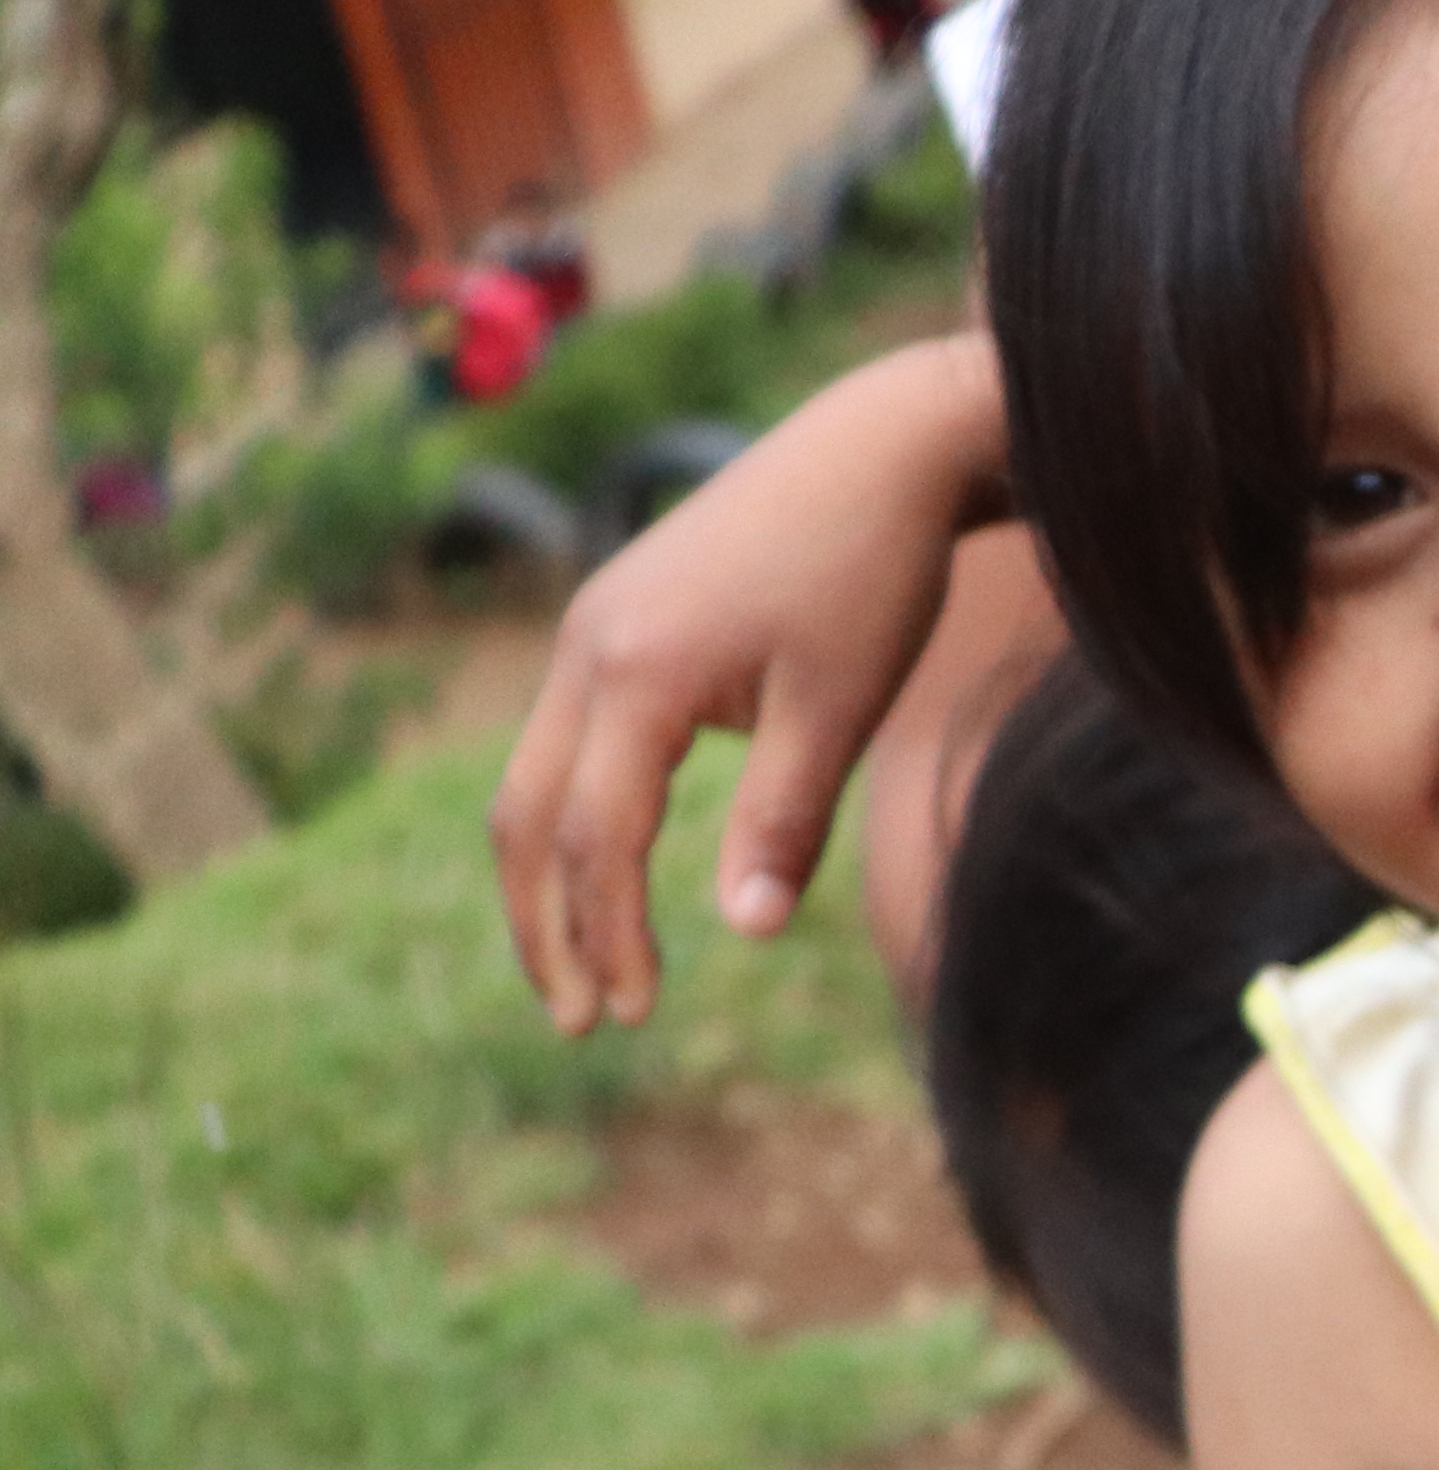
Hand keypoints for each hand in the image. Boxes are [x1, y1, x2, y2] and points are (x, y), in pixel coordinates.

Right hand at [489, 329, 1007, 1030]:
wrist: (880, 448)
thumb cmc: (875, 573)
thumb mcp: (843, 705)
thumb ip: (785, 819)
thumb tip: (745, 932)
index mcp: (638, 672)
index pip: (593, 838)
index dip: (606, 936)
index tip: (630, 1016)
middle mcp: (588, 647)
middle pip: (527, 815)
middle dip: (546, 926)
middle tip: (582, 1021)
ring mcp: (591, 628)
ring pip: (535, 776)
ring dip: (550, 874)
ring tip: (586, 962)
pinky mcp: (616, 620)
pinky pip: (569, 736)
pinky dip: (575, 813)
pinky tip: (613, 865)